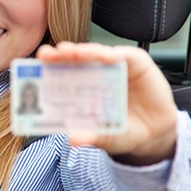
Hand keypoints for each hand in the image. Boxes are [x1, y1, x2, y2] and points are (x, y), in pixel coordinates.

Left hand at [36, 42, 176, 164]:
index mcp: (81, 87)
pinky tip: (107, 57)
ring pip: (95, 53)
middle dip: (60, 55)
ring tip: (73, 53)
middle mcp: (95, 72)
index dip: (48, 67)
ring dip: (84, 51)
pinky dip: (115, 55)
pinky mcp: (136, 63)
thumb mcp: (105, 137)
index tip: (35, 65)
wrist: (155, 134)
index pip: (60, 72)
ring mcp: (115, 66)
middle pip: (74, 59)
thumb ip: (90, 136)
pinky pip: (125, 55)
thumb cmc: (123, 130)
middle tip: (48, 55)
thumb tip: (72, 139)